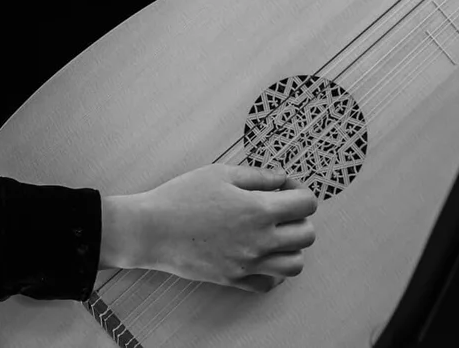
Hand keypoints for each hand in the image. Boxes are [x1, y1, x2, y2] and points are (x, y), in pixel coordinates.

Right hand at [101, 164, 317, 291]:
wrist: (151, 229)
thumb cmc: (182, 196)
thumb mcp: (221, 174)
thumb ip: (259, 176)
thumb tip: (283, 179)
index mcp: (259, 210)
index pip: (307, 205)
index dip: (300, 192)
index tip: (285, 189)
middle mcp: (259, 240)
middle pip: (307, 236)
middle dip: (300, 219)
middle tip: (281, 210)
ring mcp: (248, 264)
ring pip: (295, 265)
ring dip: (292, 248)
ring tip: (275, 234)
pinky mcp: (233, 279)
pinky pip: (269, 284)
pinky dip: (273, 271)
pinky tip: (261, 255)